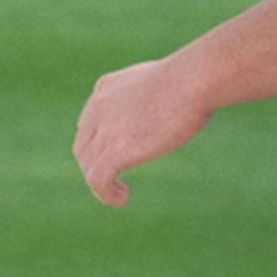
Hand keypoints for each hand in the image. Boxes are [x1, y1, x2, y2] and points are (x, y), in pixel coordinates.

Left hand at [75, 55, 214, 206]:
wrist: (191, 80)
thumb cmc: (192, 78)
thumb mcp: (164, 80)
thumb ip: (156, 94)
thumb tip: (173, 103)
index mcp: (106, 89)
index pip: (89, 121)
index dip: (98, 141)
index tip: (118, 154)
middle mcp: (97, 108)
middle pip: (84, 145)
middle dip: (95, 163)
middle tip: (114, 177)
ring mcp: (104, 130)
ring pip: (88, 165)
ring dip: (100, 183)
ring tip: (120, 194)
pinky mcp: (115, 150)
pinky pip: (96, 179)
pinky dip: (105, 194)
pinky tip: (121, 199)